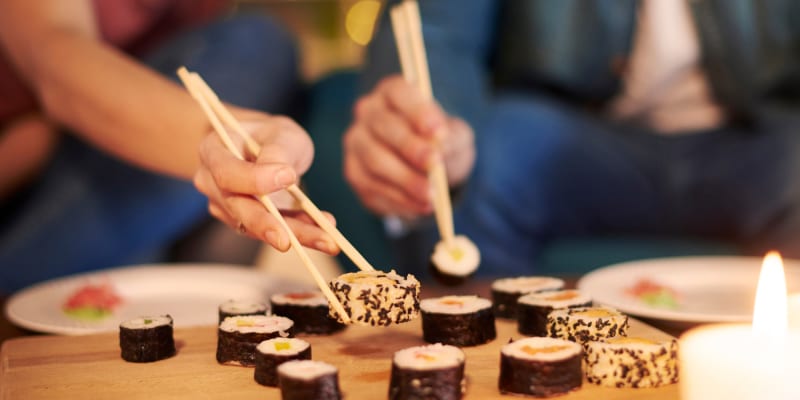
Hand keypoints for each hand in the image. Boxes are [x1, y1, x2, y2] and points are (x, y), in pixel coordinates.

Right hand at [194, 113, 338, 254]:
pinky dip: (300, 232)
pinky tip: (324, 236)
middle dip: (266, 225)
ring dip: (294, 234)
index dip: (254, 180)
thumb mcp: (279, 132)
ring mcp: (226, 206)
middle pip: (237, 208)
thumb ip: (277, 150)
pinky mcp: (247, 222)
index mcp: (214, 151)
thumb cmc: (270, 135)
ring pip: (259, 226)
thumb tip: (282, 175)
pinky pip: (273, 230)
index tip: (288, 176)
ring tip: (327, 241)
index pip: (227, 173)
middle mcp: (212, 182)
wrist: (264, 147)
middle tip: (288, 241)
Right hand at [343, 75, 474, 217]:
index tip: (439, 132)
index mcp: (392, 92)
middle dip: (410, 147)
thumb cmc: (440, 143)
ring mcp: (356, 142)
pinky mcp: (354, 172)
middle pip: (383, 126)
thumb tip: (440, 145)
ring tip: (431, 196)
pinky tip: (419, 206)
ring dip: (405, 180)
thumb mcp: (454, 136)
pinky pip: (371, 187)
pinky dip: (398, 200)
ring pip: (374, 160)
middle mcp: (368, 112)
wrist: (428, 168)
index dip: (418, 112)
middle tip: (434, 164)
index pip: (399, 92)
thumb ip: (451, 138)